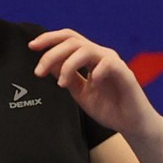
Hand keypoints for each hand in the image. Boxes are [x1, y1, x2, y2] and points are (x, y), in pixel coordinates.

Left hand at [29, 29, 162, 142]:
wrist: (131, 124)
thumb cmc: (108, 108)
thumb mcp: (79, 92)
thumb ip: (66, 77)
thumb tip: (47, 64)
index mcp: (90, 57)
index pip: (68, 39)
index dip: (49, 38)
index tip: (31, 46)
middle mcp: (101, 55)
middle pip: (73, 41)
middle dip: (51, 54)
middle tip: (39, 72)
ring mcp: (113, 63)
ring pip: (86, 49)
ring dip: (68, 64)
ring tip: (62, 83)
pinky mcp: (125, 74)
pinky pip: (108, 64)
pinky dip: (96, 72)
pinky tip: (92, 85)